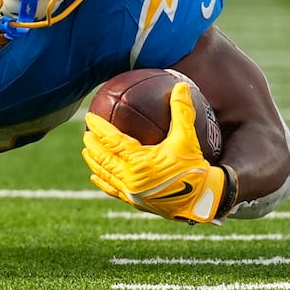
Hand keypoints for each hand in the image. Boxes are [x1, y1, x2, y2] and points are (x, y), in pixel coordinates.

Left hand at [83, 81, 227, 223]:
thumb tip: (180, 86)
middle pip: (103, 158)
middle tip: (86, 133)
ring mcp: (131, 192)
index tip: (88, 117)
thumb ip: (182, 111)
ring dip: (93, 162)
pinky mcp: (136, 202)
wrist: (203, 203)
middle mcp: (130, 178)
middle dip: (92, 144)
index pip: (111, 141)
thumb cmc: (195, 170)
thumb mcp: (188, 139)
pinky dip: (102, 182)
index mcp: (139, 161)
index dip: (99, 128)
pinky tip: (96, 177)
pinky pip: (113, 191)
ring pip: (105, 175)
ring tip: (86, 151)